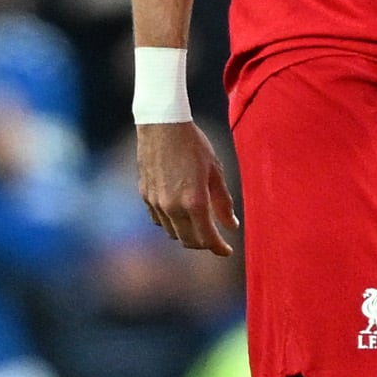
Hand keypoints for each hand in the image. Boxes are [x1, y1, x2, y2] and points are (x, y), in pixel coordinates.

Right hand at [137, 118, 239, 255]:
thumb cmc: (193, 144)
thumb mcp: (215, 171)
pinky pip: (159, 220)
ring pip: (173, 233)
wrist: (162, 125)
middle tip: (215, 239)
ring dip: (187, 234)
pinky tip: (179, 213)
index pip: (208, 238)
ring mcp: (156, 203)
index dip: (219, 248)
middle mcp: (173, 207)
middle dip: (204, 244)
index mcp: (194, 201)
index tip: (227, 251)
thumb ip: (223, 202)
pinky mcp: (145, 195)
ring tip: (199, 225)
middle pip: (189, 241)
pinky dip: (171, 223)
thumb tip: (231, 225)